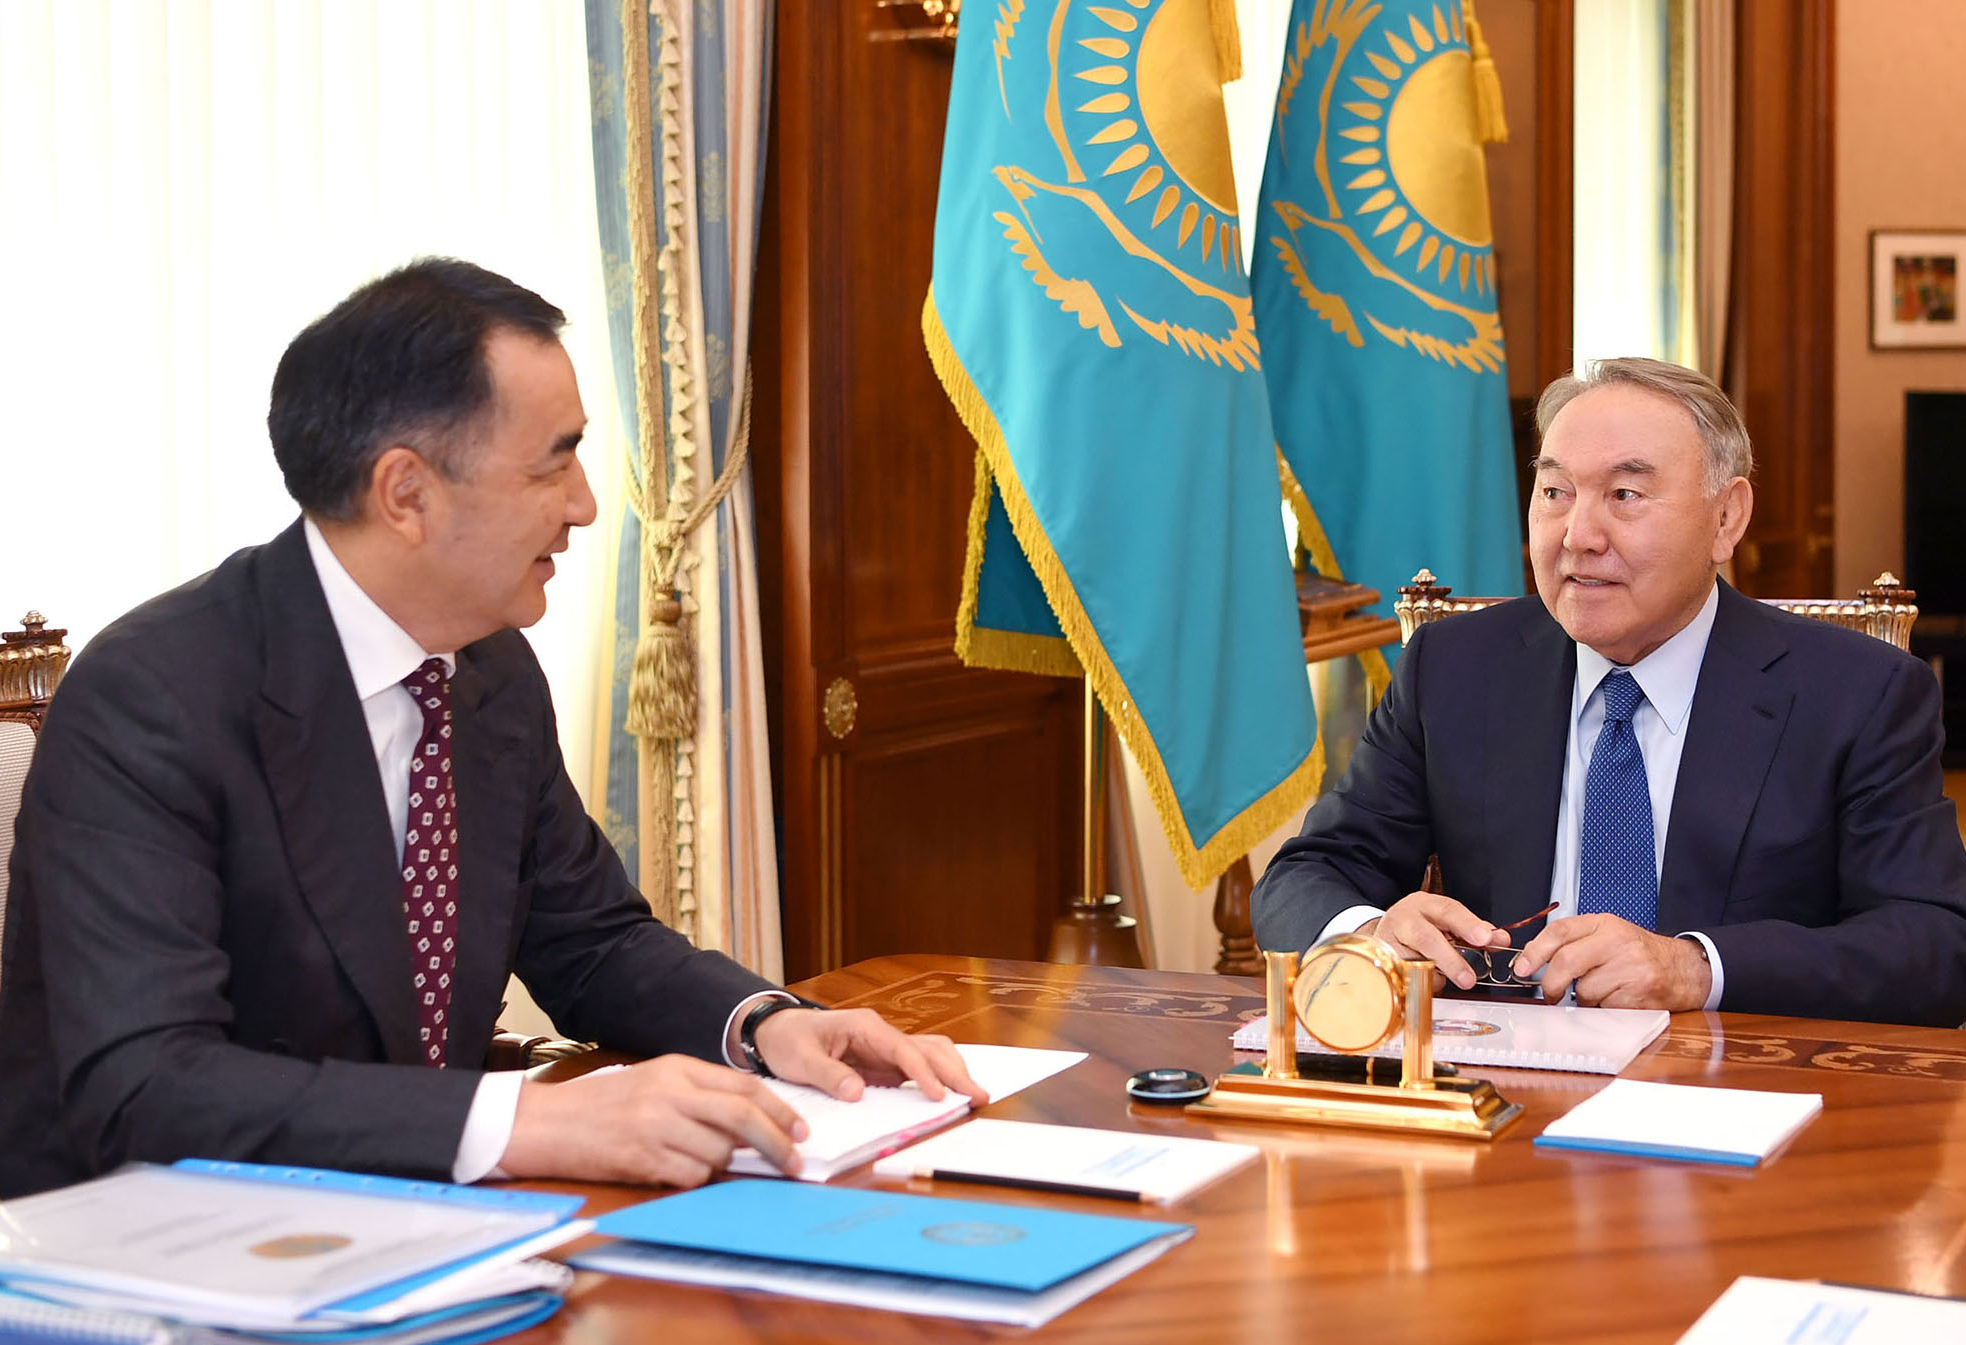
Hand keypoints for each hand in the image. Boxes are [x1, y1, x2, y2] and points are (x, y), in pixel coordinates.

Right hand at [499, 1053, 808, 1187]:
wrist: (542, 1123)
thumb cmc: (599, 1106)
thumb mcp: (651, 1083)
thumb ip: (696, 1095)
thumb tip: (748, 1122)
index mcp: (677, 1068)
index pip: (744, 1086)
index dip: (780, 1109)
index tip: (802, 1129)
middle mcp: (669, 1092)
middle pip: (742, 1116)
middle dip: (777, 1141)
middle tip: (795, 1161)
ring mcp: (655, 1124)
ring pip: (718, 1151)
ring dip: (723, 1165)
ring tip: (698, 1160)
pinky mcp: (640, 1157)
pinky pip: (689, 1175)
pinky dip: (693, 1179)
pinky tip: (672, 1171)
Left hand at [752, 1007, 988, 1106]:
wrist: (777, 1032)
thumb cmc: (788, 1040)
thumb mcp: (800, 1059)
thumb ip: (828, 1075)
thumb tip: (857, 1093)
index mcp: (865, 1027)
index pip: (903, 1049)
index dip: (923, 1074)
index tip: (939, 1096)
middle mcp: (881, 1034)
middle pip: (929, 1048)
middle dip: (955, 1072)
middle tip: (978, 1096)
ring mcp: (885, 1048)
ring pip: (930, 1053)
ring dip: (952, 1072)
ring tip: (972, 1095)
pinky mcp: (884, 1063)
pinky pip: (917, 1066)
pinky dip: (937, 1076)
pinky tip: (950, 1093)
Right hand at [1361, 893, 1511, 990]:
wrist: (1384, 934)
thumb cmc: (1420, 926)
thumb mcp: (1446, 922)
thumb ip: (1473, 930)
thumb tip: (1501, 939)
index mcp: (1425, 904)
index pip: (1448, 911)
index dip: (1468, 924)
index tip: (1485, 938)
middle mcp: (1404, 918)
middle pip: (1426, 937)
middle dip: (1450, 958)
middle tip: (1468, 979)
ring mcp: (1389, 940)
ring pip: (1414, 962)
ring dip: (1437, 974)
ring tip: (1458, 980)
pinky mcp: (1382, 961)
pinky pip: (1406, 978)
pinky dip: (1424, 982)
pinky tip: (1433, 979)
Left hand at [1511, 914, 1711, 1009]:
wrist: (1684, 969)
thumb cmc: (1638, 954)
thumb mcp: (1608, 936)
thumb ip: (1574, 943)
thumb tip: (1531, 961)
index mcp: (1604, 924)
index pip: (1559, 931)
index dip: (1534, 951)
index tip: (1521, 968)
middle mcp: (1617, 941)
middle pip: (1567, 962)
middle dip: (1551, 984)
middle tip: (1549, 995)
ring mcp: (1631, 967)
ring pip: (1585, 990)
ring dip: (1584, 999)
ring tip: (1600, 993)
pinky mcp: (1641, 992)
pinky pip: (1606, 1007)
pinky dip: (1604, 1009)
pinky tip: (1618, 1000)